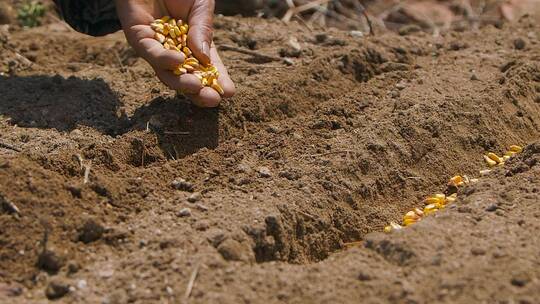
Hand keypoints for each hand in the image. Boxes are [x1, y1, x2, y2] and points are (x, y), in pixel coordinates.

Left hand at [114, 0, 234, 106]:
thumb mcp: (201, 6)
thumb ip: (203, 30)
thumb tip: (206, 59)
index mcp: (194, 43)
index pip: (207, 67)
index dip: (218, 80)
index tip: (230, 92)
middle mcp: (174, 49)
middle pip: (186, 77)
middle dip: (199, 91)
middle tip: (213, 99)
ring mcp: (155, 46)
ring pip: (167, 72)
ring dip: (181, 82)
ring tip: (196, 85)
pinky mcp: (137, 37)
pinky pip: (151, 53)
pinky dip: (164, 59)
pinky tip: (179, 60)